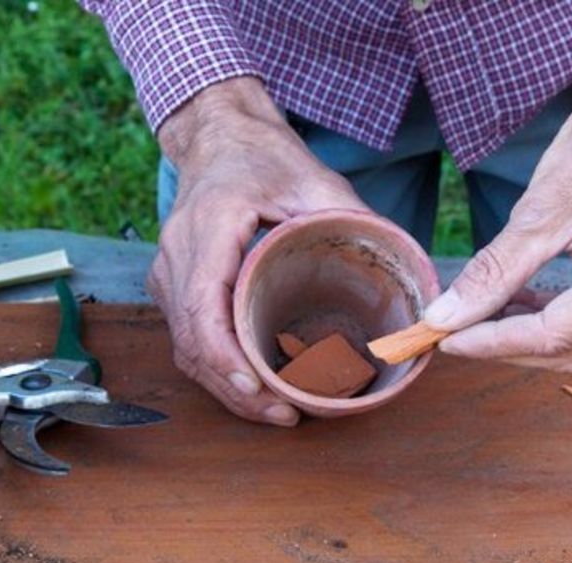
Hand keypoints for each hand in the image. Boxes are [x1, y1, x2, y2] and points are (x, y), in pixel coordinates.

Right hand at [149, 77, 368, 423]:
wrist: (220, 137)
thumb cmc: (264, 157)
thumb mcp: (315, 181)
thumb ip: (353, 219)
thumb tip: (403, 264)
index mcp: (209, 228)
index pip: (202, 310)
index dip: (226, 360)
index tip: (259, 392)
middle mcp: (178, 255)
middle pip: (191, 343)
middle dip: (235, 390)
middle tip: (284, 416)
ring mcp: (169, 272)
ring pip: (185, 348)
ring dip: (226, 387)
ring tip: (275, 411)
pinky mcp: (172, 285)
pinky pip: (188, 338)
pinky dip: (218, 368)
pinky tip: (253, 387)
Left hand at [424, 5, 571, 369]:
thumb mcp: (538, 213)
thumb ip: (491, 274)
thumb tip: (444, 316)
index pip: (550, 337)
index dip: (490, 343)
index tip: (442, 337)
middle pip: (569, 351)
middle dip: (507, 345)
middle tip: (455, 330)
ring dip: (531, 334)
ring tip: (481, 312)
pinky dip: (558, 317)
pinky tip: (520, 301)